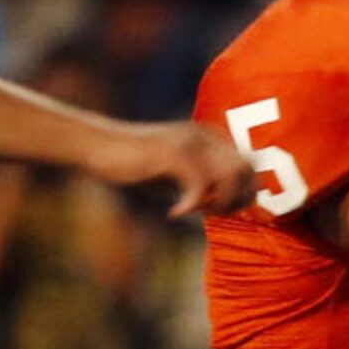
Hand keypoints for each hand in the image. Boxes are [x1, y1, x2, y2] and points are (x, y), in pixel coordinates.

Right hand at [88, 122, 255, 217]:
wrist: (98, 145)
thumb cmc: (135, 163)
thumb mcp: (176, 172)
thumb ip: (201, 182)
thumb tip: (229, 205)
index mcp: (209, 136)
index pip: (250, 164)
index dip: (243, 192)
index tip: (220, 209)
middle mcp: (204, 135)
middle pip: (246, 171)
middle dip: (236, 199)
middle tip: (211, 213)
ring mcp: (189, 142)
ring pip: (228, 177)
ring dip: (217, 202)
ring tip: (195, 212)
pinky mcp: (171, 153)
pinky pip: (199, 184)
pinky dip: (191, 205)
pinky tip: (174, 212)